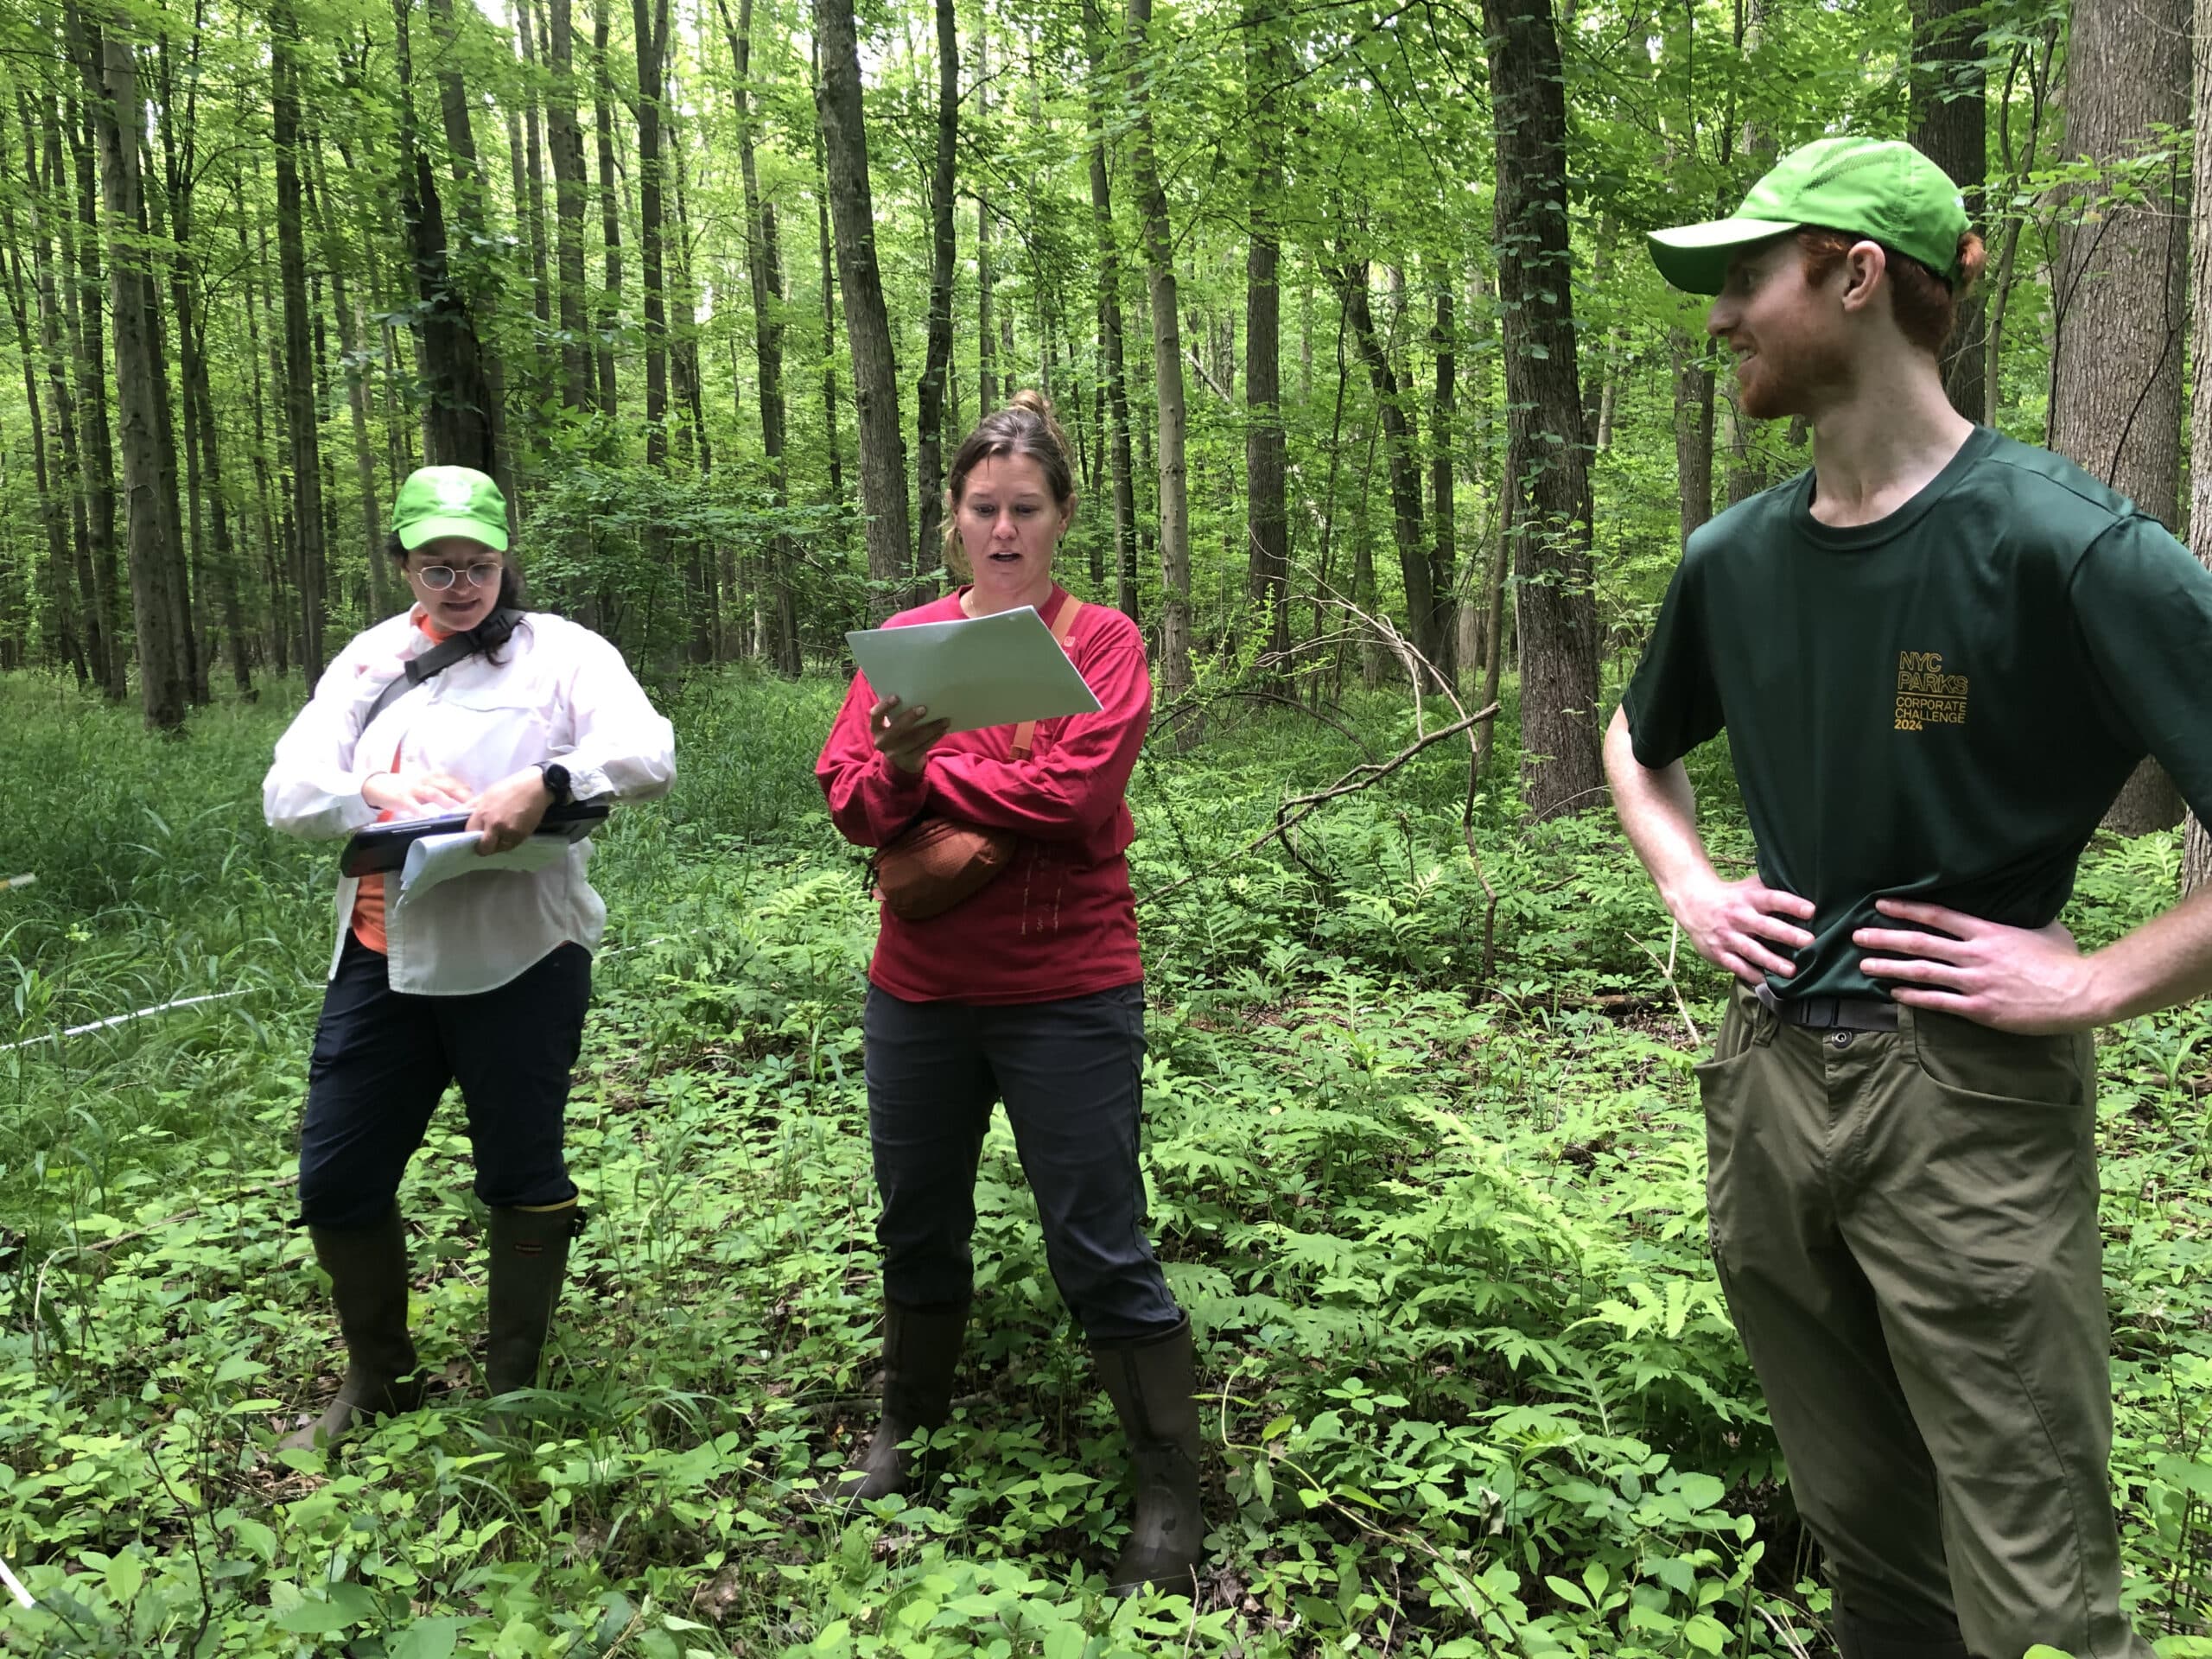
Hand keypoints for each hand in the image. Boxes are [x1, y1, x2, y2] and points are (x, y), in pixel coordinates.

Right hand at [364, 769, 474, 816]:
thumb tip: (468, 805)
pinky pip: (415, 806)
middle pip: (451, 788)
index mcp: (437, 778)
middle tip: (478, 811)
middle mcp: (428, 780)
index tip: (484, 805)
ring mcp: (415, 788)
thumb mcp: (428, 786)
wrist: (378, 784)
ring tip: (460, 814)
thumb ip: (445, 793)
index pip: (458, 785)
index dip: (471, 794)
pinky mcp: (402, 798)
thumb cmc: (408, 787)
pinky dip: (424, 812)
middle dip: (465, 798)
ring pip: (435, 794)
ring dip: (448, 804)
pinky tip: (432, 820)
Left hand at [466, 767, 554, 854]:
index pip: (470, 833)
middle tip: (487, 843)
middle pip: (484, 848)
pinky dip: (510, 842)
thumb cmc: (510, 788)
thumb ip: (472, 806)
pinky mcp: (521, 836)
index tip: (476, 835)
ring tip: (503, 835)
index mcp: (482, 813)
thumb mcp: (487, 794)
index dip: (472, 835)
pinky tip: (512, 833)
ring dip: (499, 845)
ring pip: (498, 849)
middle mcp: (494, 825)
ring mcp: (508, 832)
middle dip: (484, 848)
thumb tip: (456, 813)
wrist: (535, 787)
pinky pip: (511, 846)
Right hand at [871, 696, 949, 774]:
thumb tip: (919, 694)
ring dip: (931, 728)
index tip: (897, 697)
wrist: (902, 759)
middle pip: (896, 729)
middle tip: (924, 708)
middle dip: (910, 717)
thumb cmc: (899, 732)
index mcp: (876, 728)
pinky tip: (943, 730)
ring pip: (914, 739)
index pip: (876, 715)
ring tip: (944, 720)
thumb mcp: (893, 723)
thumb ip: (898, 711)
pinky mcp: (907, 760)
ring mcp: (894, 753)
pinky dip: (934, 738)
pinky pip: (923, 748)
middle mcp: (882, 741)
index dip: (885, 706)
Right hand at [1670, 872, 1816, 986]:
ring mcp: (1728, 936)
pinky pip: (1736, 966)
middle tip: (1809, 941)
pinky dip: (1751, 974)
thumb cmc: (1733, 897)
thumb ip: (1774, 887)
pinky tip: (1766, 982)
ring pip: (1751, 950)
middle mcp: (1739, 917)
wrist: (1693, 905)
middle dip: (1787, 934)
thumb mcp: (1750, 887)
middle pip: (1764, 926)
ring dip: (1772, 961)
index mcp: (1749, 898)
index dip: (1791, 904)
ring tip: (1791, 970)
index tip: (1811, 910)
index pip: (1773, 899)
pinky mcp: (1719, 952)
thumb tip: (1805, 884)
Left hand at [1854, 899, 2096, 1033]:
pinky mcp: (1979, 1008)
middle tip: (1857, 934)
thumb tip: (2010, 904)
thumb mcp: (2040, 928)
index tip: (1881, 905)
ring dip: (1889, 966)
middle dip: (1885, 937)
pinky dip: (1912, 996)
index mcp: (1988, 931)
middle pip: (1919, 942)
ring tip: (1864, 963)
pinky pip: (1937, 1002)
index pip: (1937, 915)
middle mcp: (1975, 954)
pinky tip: (1894, 992)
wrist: (2081, 993)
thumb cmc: (2064, 960)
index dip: (1906, 909)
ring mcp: (1975, 982)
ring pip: (1922, 972)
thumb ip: (2015, 919)